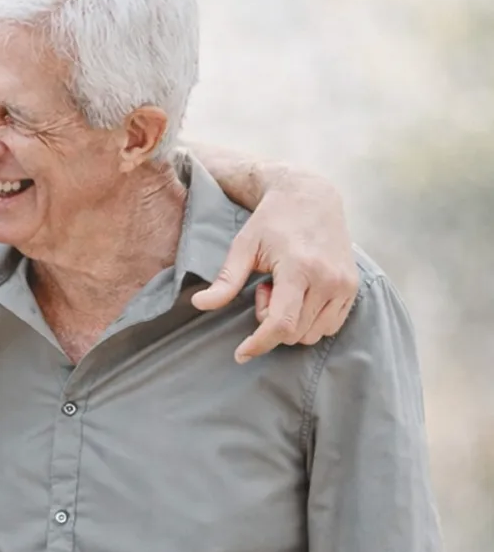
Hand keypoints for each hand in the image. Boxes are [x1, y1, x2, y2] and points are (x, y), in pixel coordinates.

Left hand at [192, 170, 357, 361]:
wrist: (311, 197)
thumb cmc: (272, 221)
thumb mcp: (243, 246)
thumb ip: (225, 280)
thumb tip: (198, 304)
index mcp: (300, 268)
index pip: (281, 323)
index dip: (259, 344)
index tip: (241, 354)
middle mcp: (328, 279)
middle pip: (295, 333)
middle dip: (271, 323)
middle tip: (263, 290)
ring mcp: (345, 285)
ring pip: (313, 334)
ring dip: (290, 323)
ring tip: (281, 289)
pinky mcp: (353, 287)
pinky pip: (330, 326)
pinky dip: (309, 322)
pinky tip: (298, 294)